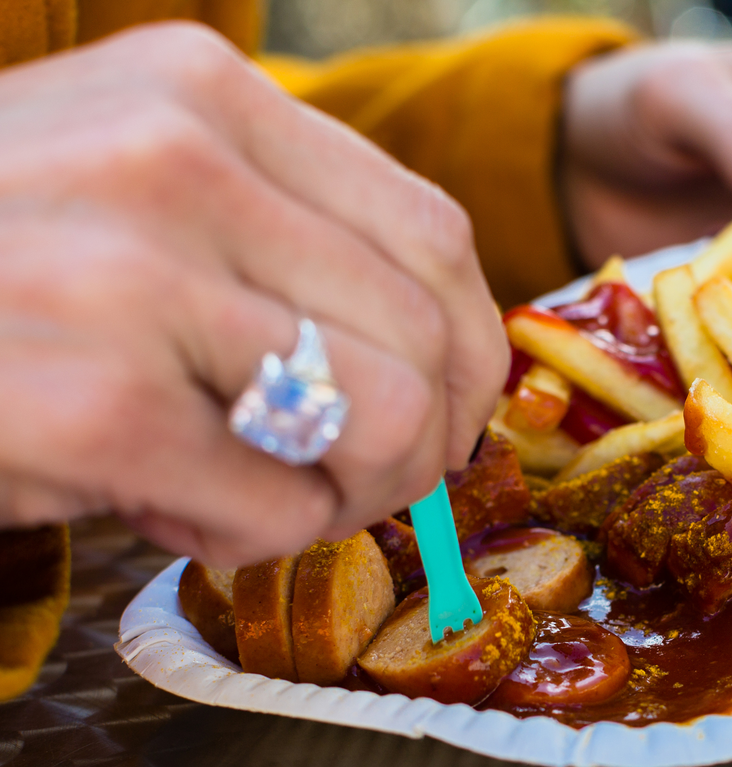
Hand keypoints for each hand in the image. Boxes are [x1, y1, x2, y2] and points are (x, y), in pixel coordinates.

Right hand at [0, 23, 506, 566]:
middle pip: (436, 337)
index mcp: (208, 96)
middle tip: (344, 481)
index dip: (470, 355)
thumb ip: (282, 241)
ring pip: (393, 420)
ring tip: (255, 497)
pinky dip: (254, 540)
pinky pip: (284, 508)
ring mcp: (134, 274)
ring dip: (346, 494)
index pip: (439, 237)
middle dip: (421, 446)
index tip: (441, 417)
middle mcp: (181, 160)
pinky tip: (179, 519)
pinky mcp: (96, 400)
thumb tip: (448, 361)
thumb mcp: (136, 198)